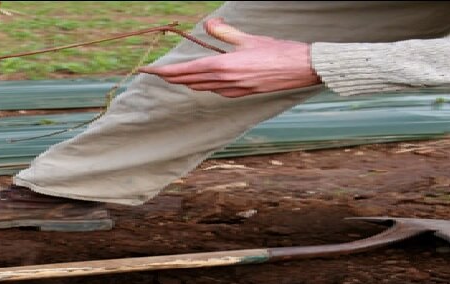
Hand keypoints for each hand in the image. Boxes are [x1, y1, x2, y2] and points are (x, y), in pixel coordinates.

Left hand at [138, 18, 320, 97]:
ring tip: (172, 76)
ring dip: (185, 81)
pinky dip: (202, 85)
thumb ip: (225, 32)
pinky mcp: (240, 94)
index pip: (184, 71)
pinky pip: (214, 91)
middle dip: (169, 77)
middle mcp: (223, 82)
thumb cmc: (277, 52)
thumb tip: (208, 24)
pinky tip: (201, 81)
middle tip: (154, 72)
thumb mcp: (248, 39)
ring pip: (199, 87)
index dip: (164, 71)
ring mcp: (231, 90)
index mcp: (223, 66)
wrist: (301, 70)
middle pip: (188, 81)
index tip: (148, 70)